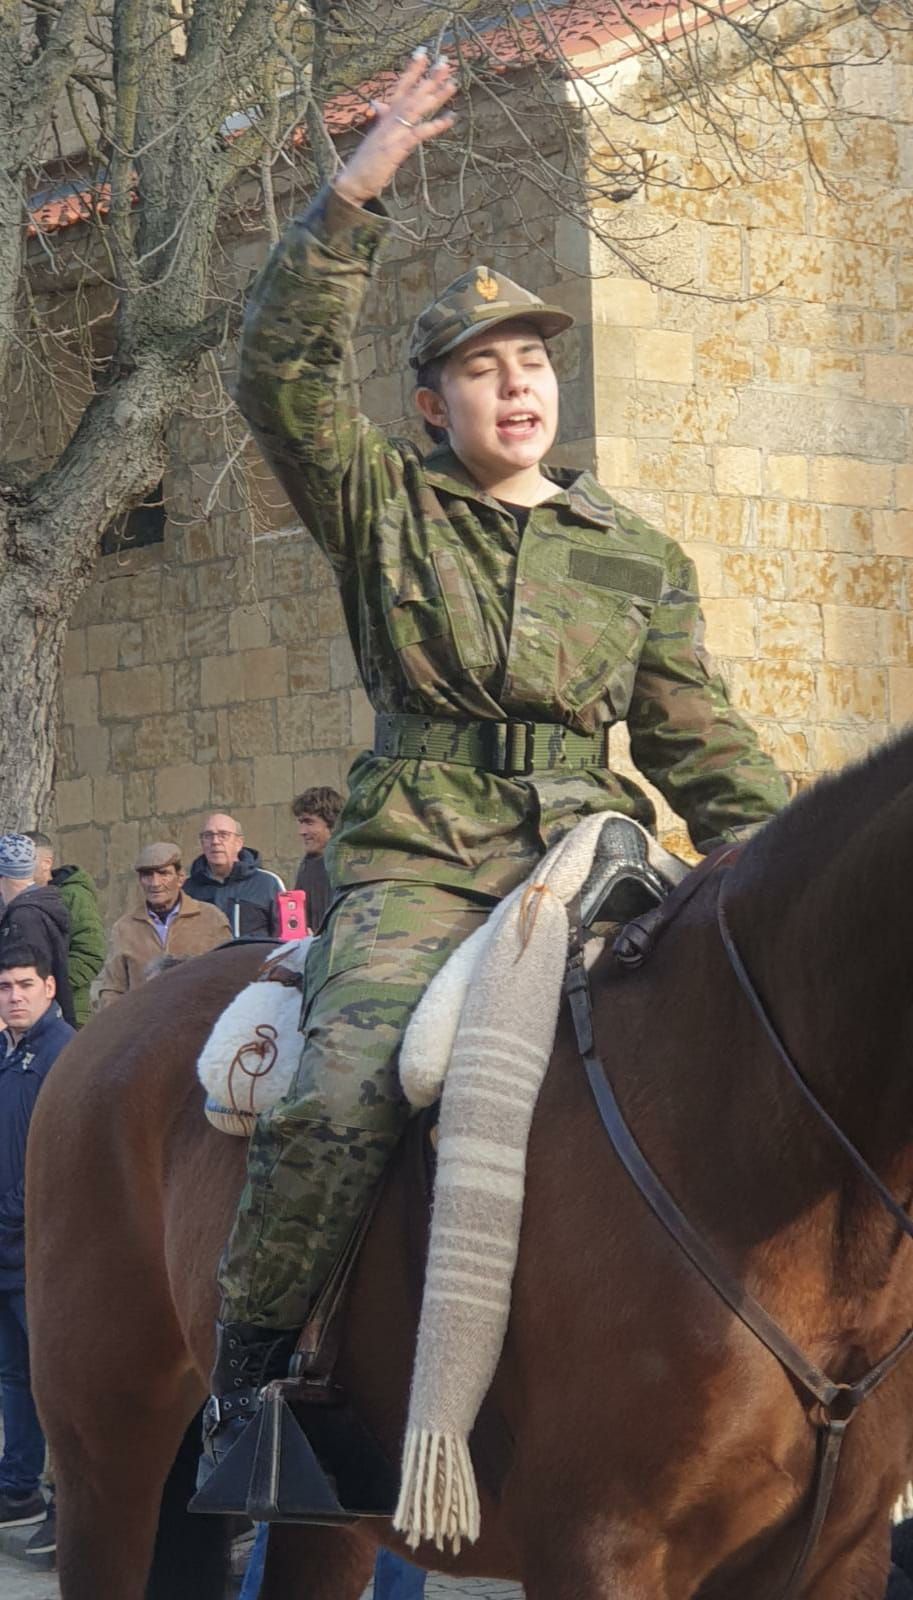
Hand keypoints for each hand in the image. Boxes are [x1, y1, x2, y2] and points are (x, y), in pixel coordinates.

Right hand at [333, 51, 456, 207]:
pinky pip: (418, 133)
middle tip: (445, 62)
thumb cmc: (365, 162)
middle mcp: (388, 120)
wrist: (353, 181)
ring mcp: (392, 133)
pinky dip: (435, 125)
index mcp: (384, 117)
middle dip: (428, 77)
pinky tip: (450, 118)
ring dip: (434, 95)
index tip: (423, 52)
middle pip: (411, 93)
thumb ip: (380, 119)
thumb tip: (378, 103)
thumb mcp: (374, 137)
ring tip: (451, 83)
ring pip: (416, 108)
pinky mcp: (396, 148)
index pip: (399, 88)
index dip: (411, 70)